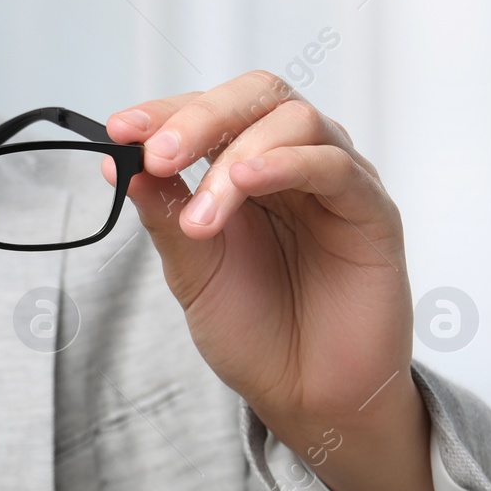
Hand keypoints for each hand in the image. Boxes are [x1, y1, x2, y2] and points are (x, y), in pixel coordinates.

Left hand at [105, 71, 433, 490]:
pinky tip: (248, 182)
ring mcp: (334, 182)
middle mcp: (291, 162)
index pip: (208, 109)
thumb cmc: (254, 328)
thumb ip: (163, 213)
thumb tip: (118, 162)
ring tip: (203, 212)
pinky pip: (336, 167)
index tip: (120, 130)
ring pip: (295, 122)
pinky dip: (289, 164)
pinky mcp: (371, 212)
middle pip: (256, 95)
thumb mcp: (190, 269)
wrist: (306, 395)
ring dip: (237, 155)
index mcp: (243, 166)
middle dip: (199, 118)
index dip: (164, 112)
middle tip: (159, 155)